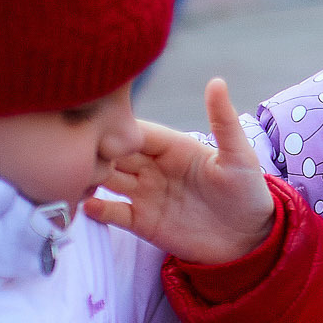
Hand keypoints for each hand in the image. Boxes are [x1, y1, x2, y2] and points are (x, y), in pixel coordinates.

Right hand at [81, 78, 274, 264]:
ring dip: (90, 177)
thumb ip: (224, 121)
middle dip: (95, 151)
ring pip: (107, 180)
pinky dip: (98, 208)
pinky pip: (114, 213)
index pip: (136, 131)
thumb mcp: (239, 156)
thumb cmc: (248, 192)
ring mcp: (146, 194)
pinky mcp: (143, 222)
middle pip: (114, 154)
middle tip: (72, 151)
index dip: (116, 127)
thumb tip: (216, 81)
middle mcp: (153, 167)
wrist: (251, 240)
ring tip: (72, 175)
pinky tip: (88, 205)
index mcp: (172, 146)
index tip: (93, 123)